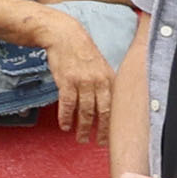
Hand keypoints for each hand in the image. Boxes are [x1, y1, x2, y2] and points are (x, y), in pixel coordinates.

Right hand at [40, 17, 115, 137]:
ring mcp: (82, 82)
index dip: (110, 124)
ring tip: (79, 137)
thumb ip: (103, 83)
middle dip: (97, 130)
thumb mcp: (100, 65)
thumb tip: (104, 102)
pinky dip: (66, 117)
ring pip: (84, 111)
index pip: (112, 106)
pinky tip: (65, 126)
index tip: (107, 136)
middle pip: (99, 112)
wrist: (64, 35)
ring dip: (81, 127)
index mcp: (108, 78)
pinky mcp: (66, 82)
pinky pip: (67, 105)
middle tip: (95, 142)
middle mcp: (97, 82)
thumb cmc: (81, 50)